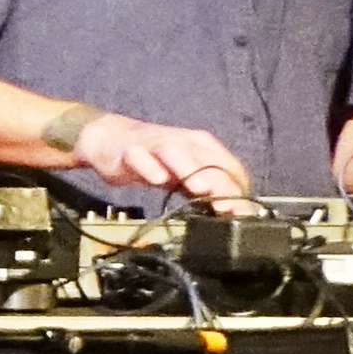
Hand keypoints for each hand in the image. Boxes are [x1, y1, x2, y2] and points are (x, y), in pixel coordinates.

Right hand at [70, 112, 251, 207]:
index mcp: (203, 147)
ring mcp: (155, 144)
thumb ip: (207, 191)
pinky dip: (149, 166)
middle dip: (220, 183)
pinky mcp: (129, 150)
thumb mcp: (185, 175)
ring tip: (199, 188)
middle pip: (207, 161)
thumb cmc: (154, 160)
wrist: (111, 138)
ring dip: (189, 169)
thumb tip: (233, 213)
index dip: (238, 191)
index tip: (241, 214)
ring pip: (175, 153)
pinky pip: (139, 156)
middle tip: (229, 207)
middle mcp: (183, 142)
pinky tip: (156, 178)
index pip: (229, 167)